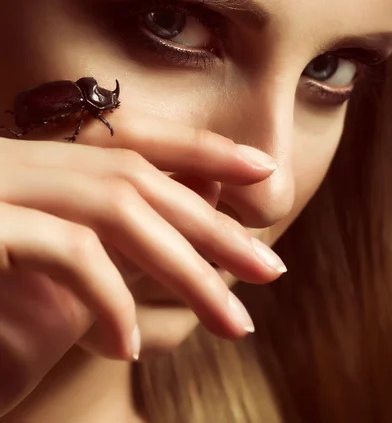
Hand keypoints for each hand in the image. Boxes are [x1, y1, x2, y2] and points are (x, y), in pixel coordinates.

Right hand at [0, 108, 282, 414]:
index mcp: (35, 160)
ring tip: (233, 322)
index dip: (201, 148)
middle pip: (138, 177)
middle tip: (269, 269)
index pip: (133, 140)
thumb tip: (179, 218)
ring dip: (184, 267)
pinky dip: (109, 296)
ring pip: (116, 207)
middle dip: (211, 224)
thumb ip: (97, 229)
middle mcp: (17, 159)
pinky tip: (127, 346)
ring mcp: (0, 186)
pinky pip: (66, 249)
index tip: (260, 168)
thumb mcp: (39, 247)